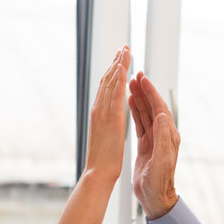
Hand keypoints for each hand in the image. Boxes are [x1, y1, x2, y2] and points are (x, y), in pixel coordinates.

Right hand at [84, 45, 130, 182]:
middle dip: (116, 63)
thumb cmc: (101, 164)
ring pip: (111, 83)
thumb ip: (105, 127)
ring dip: (118, 65)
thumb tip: (105, 121)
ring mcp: (104, 113)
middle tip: (123, 48)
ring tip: (125, 50)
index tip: (119, 60)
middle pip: (109, 81)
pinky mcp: (111, 119)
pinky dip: (117, 79)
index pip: (108, 89)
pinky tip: (123, 67)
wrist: (98, 174)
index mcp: (100, 115)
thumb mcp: (104, 140)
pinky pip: (115, 94)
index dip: (114, 73)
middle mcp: (100, 110)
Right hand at [128, 71, 179, 218]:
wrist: (155, 199)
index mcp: (169, 137)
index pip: (159, 109)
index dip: (151, 93)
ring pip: (146, 114)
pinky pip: (140, 124)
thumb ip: (162, 138)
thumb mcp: (161, 161)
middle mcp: (163, 135)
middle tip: (136, 75)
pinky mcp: (147, 146)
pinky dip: (136, 111)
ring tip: (130, 84)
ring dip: (139, 98)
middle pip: (153, 107)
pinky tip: (130, 103)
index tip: (143, 79)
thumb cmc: (159, 183)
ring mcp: (155, 140)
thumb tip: (161, 115)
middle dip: (145, 91)